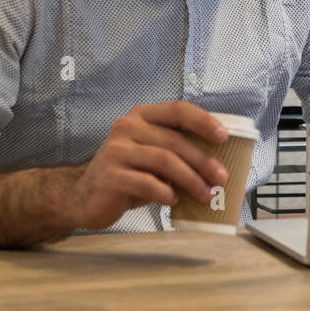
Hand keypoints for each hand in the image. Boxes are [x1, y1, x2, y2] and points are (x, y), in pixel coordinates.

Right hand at [71, 101, 230, 229]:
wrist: (85, 196)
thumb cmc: (129, 173)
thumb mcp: (153, 155)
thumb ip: (176, 150)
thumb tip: (218, 162)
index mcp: (142, 116)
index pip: (178, 109)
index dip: (203, 121)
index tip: (224, 137)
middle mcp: (127, 127)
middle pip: (174, 141)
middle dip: (203, 161)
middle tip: (221, 178)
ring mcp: (115, 151)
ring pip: (164, 161)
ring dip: (190, 180)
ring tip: (205, 195)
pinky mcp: (109, 175)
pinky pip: (146, 183)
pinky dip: (165, 193)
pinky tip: (173, 200)